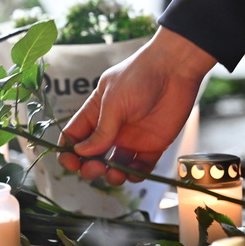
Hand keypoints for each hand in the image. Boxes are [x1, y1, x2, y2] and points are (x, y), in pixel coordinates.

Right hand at [57, 26, 215, 185]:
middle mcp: (111, 129)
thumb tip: (81, 152)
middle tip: (96, 167)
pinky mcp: (153, 145)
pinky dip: (135, 176)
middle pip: (92, 157)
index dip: (69, 153)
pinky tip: (134, 174)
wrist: (175, 69)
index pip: (75, 137)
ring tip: (115, 174)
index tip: (71, 162)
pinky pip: (141, 168)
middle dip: (89, 167)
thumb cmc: (139, 76)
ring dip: (111, 176)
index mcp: (95, 113)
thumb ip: (100, 130)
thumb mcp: (113, 101)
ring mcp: (132, 138)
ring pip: (115, 167)